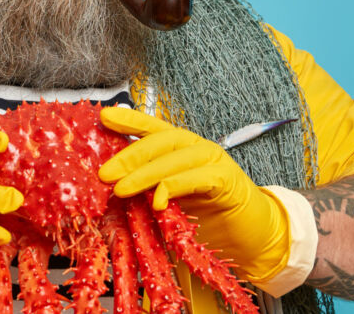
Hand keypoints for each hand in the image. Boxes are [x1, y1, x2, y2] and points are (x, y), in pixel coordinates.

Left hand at [97, 107, 290, 280]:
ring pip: (175, 158)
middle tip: (105, 172)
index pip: (153, 128)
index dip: (130, 121)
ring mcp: (214, 162)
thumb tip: (113, 185)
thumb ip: (148, 187)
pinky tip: (158, 199)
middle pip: (160, 141)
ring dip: (145, 174)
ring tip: (121, 189)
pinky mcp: (227, 181)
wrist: (249, 236)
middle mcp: (197, 148)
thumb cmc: (207, 217)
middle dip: (129, 156)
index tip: (104, 117)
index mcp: (182, 149)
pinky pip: (197, 178)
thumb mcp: (169, 199)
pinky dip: (175, 187)